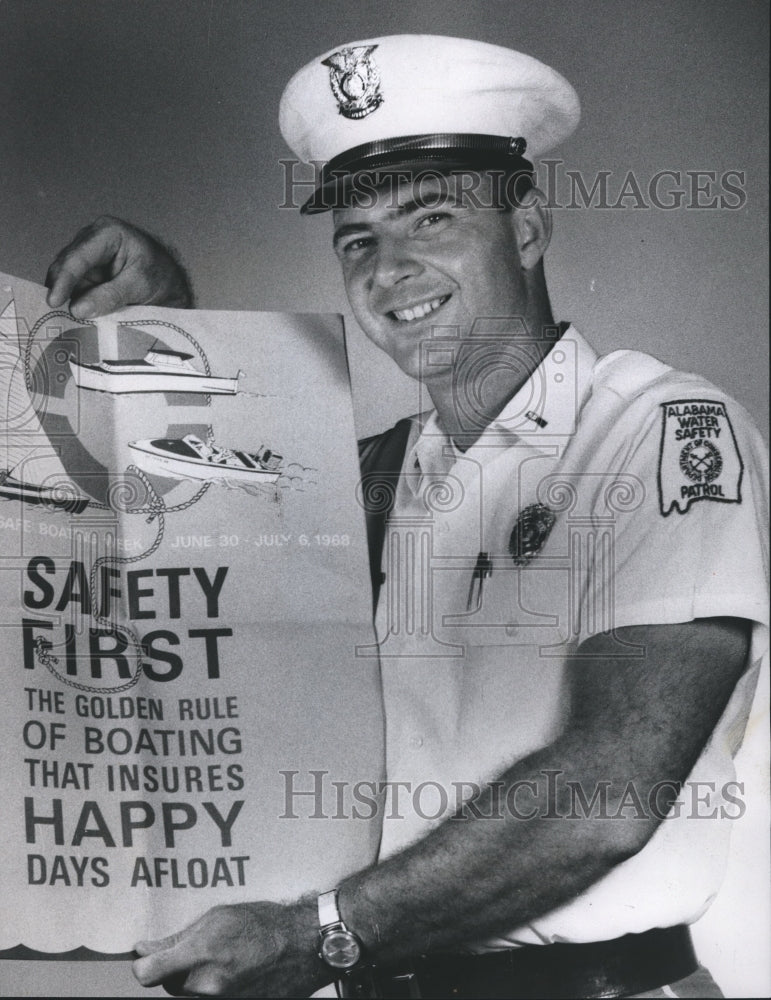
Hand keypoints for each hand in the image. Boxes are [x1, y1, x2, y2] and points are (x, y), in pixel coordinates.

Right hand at [46, 216, 193, 319]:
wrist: (170, 284)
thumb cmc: (160, 276)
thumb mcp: (139, 286)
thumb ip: (109, 296)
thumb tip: (77, 309)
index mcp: (107, 233)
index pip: (79, 256)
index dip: (64, 280)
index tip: (54, 301)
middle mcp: (91, 240)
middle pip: (66, 266)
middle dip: (61, 290)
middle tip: (55, 315)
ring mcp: (86, 257)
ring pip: (67, 280)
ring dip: (67, 300)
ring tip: (65, 320)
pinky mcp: (86, 274)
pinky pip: (74, 290)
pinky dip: (74, 303)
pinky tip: (72, 318)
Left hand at [132, 899, 330, 997]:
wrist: (302, 947)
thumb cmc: (263, 924)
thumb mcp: (218, 917)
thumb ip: (178, 937)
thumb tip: (144, 948)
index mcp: (200, 954)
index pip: (147, 973)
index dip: (144, 963)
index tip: (148, 955)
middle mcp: (205, 985)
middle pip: (168, 985)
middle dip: (175, 968)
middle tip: (199, 948)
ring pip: (189, 994)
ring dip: (196, 979)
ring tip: (222, 957)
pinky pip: (211, 999)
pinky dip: (215, 988)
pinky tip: (233, 971)